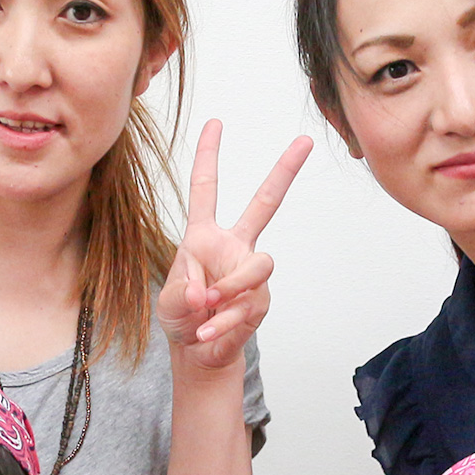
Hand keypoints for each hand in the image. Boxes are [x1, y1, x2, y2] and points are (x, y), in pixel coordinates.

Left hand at [156, 120, 311, 371]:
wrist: (198, 351)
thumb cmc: (181, 317)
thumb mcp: (169, 302)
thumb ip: (182, 293)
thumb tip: (206, 293)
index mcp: (204, 236)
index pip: (206, 189)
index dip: (209, 156)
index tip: (215, 123)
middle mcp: (233, 247)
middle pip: (265, 203)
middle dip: (285, 171)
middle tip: (305, 141)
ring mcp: (250, 272)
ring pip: (259, 266)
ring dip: (230, 288)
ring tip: (207, 307)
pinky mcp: (261, 299)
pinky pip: (247, 305)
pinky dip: (223, 322)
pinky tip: (206, 333)